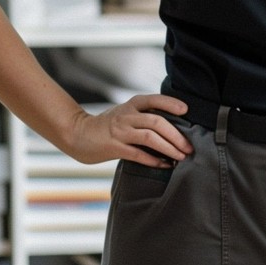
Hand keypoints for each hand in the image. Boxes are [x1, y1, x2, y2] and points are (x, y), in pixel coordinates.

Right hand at [65, 94, 193, 166]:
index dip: (171, 103)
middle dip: (176, 135)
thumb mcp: (125, 114)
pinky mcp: (114, 147)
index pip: (154, 99)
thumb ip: (143, 116)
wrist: (77, 133)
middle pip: (157, 121)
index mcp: (131, 105)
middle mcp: (126, 115)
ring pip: (150, 137)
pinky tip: (164, 164)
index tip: (186, 111)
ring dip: (168, 147)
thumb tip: (172, 128)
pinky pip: (138, 154)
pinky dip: (153, 160)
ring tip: (180, 156)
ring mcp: (120, 131)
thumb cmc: (106, 125)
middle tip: (188, 147)